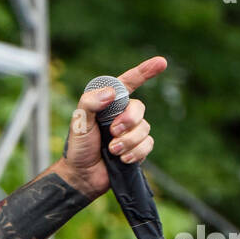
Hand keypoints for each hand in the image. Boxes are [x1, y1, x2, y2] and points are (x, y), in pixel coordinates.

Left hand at [55, 56, 166, 200]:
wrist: (82, 176)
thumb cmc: (78, 148)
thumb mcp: (79, 122)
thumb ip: (90, 103)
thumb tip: (111, 92)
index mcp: (108, 104)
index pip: (129, 83)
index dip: (145, 71)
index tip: (161, 62)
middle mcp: (122, 116)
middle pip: (139, 108)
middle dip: (129, 120)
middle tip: (113, 132)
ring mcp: (131, 133)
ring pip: (144, 129)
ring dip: (128, 141)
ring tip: (112, 150)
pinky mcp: (136, 149)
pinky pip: (147, 145)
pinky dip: (136, 152)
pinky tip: (122, 159)